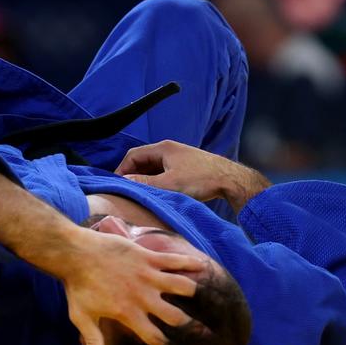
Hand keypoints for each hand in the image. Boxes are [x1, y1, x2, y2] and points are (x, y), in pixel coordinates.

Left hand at [62, 226, 205, 344]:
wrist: (78, 254)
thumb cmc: (78, 287)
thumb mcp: (82, 318)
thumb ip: (92, 340)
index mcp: (128, 313)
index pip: (153, 336)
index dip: (165, 344)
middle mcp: (142, 296)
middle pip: (173, 315)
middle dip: (189, 324)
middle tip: (202, 330)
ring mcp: (148, 275)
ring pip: (180, 285)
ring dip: (192, 291)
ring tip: (199, 295)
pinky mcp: (148, 257)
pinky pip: (174, 260)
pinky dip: (189, 262)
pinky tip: (201, 265)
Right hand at [115, 140, 269, 213]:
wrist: (229, 180)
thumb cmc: (200, 179)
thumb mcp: (168, 184)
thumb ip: (144, 184)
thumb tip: (123, 183)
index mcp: (163, 148)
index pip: (133, 155)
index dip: (121, 170)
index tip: (116, 186)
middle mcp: (169, 150)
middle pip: (142, 161)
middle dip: (132, 176)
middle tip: (126, 193)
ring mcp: (178, 158)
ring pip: (153, 168)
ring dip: (145, 180)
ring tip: (139, 196)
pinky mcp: (186, 167)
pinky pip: (164, 173)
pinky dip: (156, 182)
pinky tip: (156, 195)